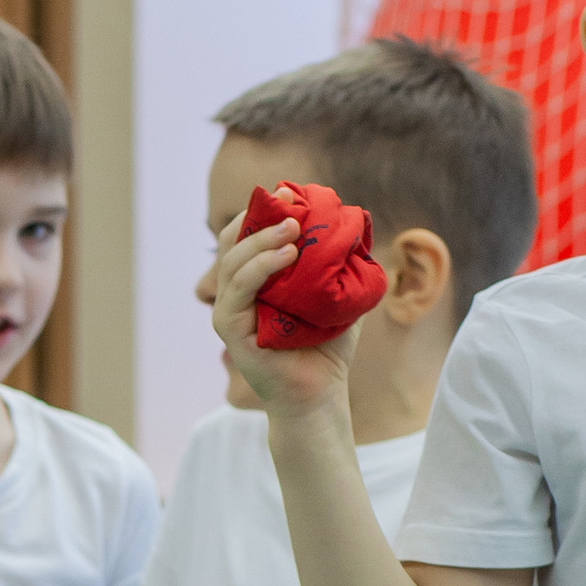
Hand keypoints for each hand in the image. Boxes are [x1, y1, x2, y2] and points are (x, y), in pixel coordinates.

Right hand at [210, 215, 359, 416]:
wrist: (320, 392)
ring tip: (295, 227)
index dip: (262, 211)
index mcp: (253, 281)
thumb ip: (337, 261)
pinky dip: (261, 266)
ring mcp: (229, 312)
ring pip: (233, 261)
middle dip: (260, 218)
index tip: (290, 192)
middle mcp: (235, 294)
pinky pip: (238, 289)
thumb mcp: (336, 293)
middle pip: (232, 241)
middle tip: (294, 207)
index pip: (244, 236)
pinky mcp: (231, 330)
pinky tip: (287, 254)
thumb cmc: (327, 346)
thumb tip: (356, 220)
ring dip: (262, 238)